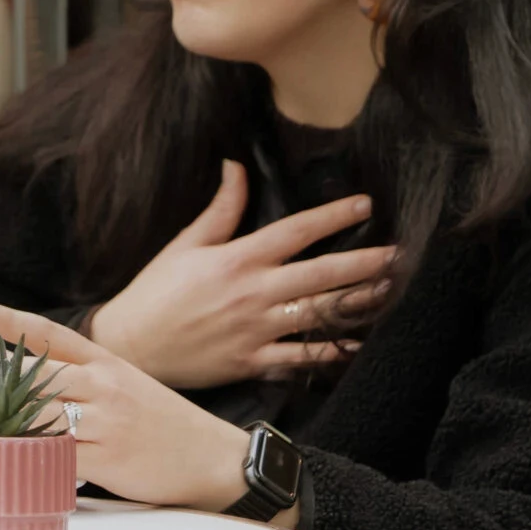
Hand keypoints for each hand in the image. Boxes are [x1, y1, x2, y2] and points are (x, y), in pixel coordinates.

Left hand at [0, 302, 250, 512]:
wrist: (215, 459)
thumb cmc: (169, 425)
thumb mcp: (129, 387)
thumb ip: (87, 381)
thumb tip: (34, 382)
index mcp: (107, 363)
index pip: (50, 334)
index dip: (8, 321)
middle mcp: (103, 386)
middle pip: (33, 375)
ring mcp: (105, 421)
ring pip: (38, 414)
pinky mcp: (107, 457)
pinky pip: (55, 456)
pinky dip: (27, 457)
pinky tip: (3, 459)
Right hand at [86, 161, 394, 389]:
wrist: (131, 345)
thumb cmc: (156, 292)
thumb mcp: (185, 244)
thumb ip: (220, 208)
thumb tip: (236, 166)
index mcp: (237, 259)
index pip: (296, 232)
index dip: (334, 216)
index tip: (365, 204)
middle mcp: (254, 293)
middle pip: (322, 275)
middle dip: (365, 263)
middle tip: (399, 254)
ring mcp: (257, 330)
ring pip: (320, 315)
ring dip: (359, 303)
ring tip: (391, 291)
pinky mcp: (254, 362)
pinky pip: (302, 359)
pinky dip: (332, 353)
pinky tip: (358, 345)